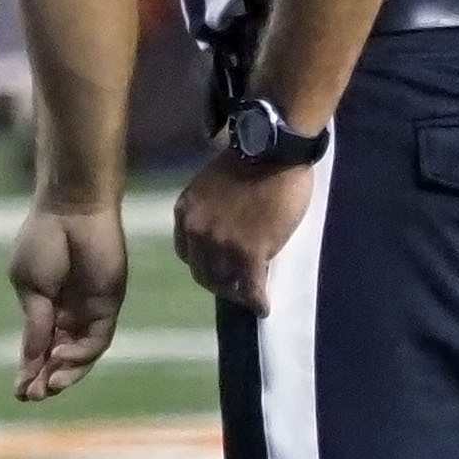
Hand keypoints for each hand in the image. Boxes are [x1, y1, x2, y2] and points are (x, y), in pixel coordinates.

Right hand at [5, 202, 125, 399]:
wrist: (71, 211)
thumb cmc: (43, 241)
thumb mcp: (30, 287)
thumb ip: (35, 324)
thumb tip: (32, 357)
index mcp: (44, 307)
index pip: (39, 347)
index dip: (29, 369)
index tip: (18, 391)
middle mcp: (68, 314)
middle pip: (60, 357)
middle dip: (45, 379)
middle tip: (32, 397)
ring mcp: (89, 311)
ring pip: (80, 355)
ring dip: (65, 373)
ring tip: (48, 386)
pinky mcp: (109, 306)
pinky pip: (97, 339)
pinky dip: (81, 353)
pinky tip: (61, 358)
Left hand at [173, 151, 312, 316]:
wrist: (273, 152)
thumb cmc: (249, 160)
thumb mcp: (211, 184)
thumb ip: (209, 209)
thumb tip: (223, 226)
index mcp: (186, 212)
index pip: (186, 252)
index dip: (203, 262)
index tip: (217, 266)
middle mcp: (197, 232)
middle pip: (202, 272)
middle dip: (218, 283)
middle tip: (234, 287)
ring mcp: (222, 245)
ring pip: (225, 283)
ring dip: (237, 293)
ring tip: (249, 296)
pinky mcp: (249, 253)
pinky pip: (251, 287)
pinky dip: (257, 301)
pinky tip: (263, 307)